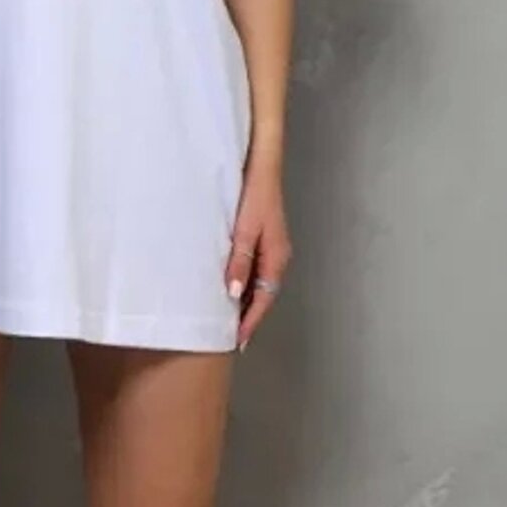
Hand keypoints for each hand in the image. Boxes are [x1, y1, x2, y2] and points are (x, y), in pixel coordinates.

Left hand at [224, 160, 291, 352]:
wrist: (262, 165)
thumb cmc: (254, 194)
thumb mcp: (244, 230)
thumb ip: (239, 262)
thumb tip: (232, 293)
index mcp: (276, 258)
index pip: (263, 299)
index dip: (250, 322)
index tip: (236, 341)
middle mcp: (277, 257)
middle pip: (263, 295)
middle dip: (248, 317)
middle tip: (230, 338)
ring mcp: (271, 248)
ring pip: (259, 284)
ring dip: (245, 302)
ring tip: (228, 320)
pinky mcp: (264, 240)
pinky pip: (255, 271)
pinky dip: (244, 284)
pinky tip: (231, 288)